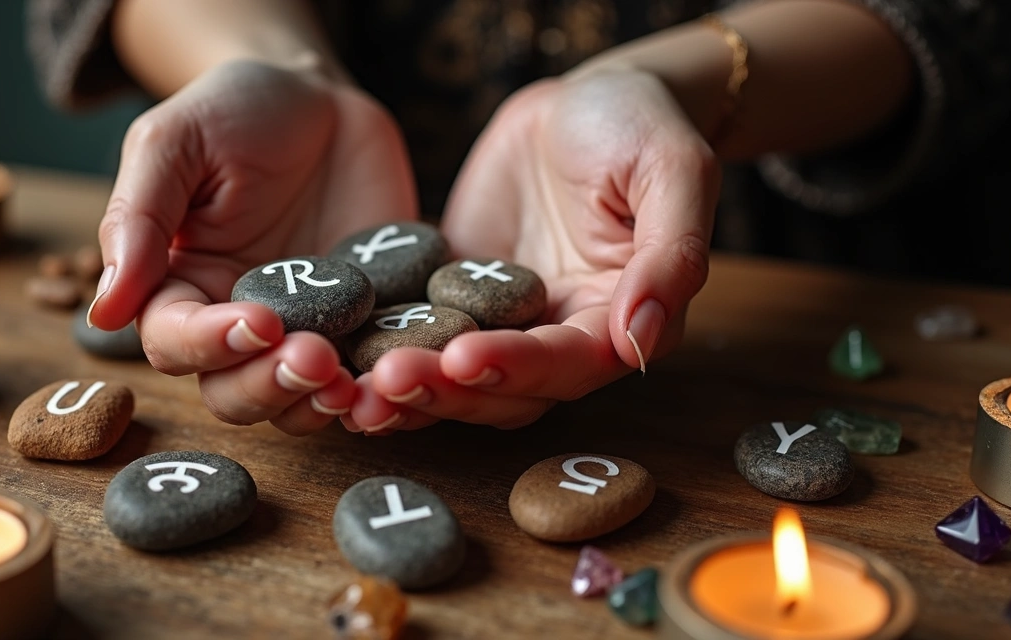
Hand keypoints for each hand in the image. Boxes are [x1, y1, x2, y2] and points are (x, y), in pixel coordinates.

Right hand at [89, 61, 417, 434]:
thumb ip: (138, 218)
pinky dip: (384, 391)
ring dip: (324, 404)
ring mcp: (307, 332)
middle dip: (272, 387)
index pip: (176, 342)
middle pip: (235, 393)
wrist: (321, 100)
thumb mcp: (173, 142)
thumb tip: (105, 311)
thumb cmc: (233, 112)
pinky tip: (403, 377)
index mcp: (180, 289)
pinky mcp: (365, 326)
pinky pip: (370, 375)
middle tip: (316, 359)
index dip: (211, 345)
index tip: (258, 322)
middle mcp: (239, 326)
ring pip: (300, 402)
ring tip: (356, 385)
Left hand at [347, 68, 717, 432]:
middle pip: (505, 388)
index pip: (570, 362)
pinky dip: (384, 350)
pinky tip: (338, 357)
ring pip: (457, 377)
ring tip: (353, 386)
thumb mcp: (672, 171)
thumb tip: (639, 340)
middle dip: (447, 389)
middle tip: (388, 378)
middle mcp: (560, 335)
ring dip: (409, 388)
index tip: (465, 358)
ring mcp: (503, 322)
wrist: (582, 97)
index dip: (519, 366)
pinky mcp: (455, 298)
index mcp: (617, 319)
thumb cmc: (640, 124)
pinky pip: (419, 333)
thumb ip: (670, 255)